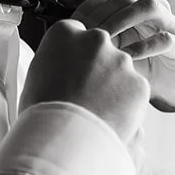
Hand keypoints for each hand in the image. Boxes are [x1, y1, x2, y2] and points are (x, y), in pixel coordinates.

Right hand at [20, 19, 149, 145]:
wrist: (64, 141)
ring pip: (120, 71)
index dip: (73, 56)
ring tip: (95, 112)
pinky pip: (134, 91)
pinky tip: (109, 119)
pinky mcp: (139, 83)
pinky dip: (126, 105)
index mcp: (64, 33)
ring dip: (112, 87)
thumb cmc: (42, 114)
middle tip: (84, 95)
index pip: (75, 34)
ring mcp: (121, 60)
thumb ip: (53, 64)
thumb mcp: (35, 77)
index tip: (71, 72)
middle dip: (96, 68)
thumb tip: (58, 68)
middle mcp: (95, 39)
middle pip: (100, 49)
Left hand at [71, 0, 174, 111]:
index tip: (72, 25)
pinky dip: (144, 46)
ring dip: (124, 20)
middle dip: (103, 13)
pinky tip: (126, 57)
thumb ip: (93, 39)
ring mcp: (169, 24)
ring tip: (105, 38)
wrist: (168, 86)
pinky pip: (165, 38)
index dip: (90, 7)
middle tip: (86, 32)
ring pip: (150, 7)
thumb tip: (63, 35)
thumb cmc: (135, 65)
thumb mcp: (109, 49)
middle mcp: (153, 8)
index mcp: (134, 4)